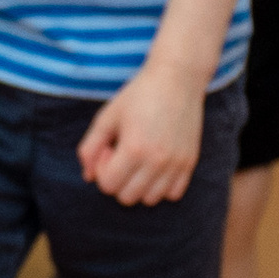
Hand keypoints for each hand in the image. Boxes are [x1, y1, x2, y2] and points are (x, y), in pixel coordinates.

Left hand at [77, 58, 206, 205]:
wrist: (177, 78)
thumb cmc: (138, 95)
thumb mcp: (107, 117)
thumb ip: (90, 148)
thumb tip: (88, 177)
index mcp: (134, 148)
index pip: (108, 186)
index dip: (102, 169)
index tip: (109, 148)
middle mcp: (158, 161)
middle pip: (128, 197)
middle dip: (118, 180)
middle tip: (122, 154)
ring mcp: (177, 163)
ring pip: (150, 199)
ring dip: (139, 186)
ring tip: (139, 160)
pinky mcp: (190, 162)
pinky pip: (173, 194)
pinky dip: (161, 186)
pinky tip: (155, 166)